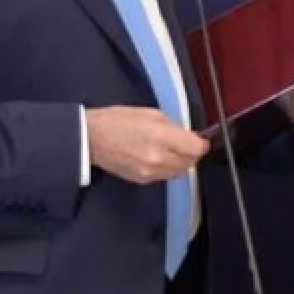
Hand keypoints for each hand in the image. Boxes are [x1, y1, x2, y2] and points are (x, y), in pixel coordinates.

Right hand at [86, 106, 208, 183]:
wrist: (91, 139)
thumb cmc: (118, 121)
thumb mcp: (152, 113)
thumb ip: (174, 126)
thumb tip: (188, 135)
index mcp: (162, 137)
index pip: (197, 149)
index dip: (201, 143)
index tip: (200, 140)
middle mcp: (159, 158)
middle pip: (190, 162)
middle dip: (191, 153)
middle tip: (185, 144)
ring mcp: (150, 172)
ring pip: (179, 172)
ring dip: (180, 162)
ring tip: (170, 150)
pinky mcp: (142, 180)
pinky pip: (165, 177)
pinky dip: (167, 169)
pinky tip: (158, 158)